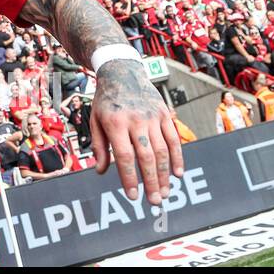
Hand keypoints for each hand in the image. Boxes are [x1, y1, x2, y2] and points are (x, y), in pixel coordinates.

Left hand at [90, 59, 183, 205]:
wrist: (121, 72)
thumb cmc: (106, 100)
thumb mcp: (95, 120)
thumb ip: (98, 146)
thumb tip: (101, 171)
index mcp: (115, 123)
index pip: (124, 156)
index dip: (129, 178)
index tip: (133, 196)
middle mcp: (135, 120)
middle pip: (146, 156)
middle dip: (151, 181)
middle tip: (155, 201)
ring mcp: (152, 117)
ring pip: (162, 150)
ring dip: (164, 174)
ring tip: (165, 192)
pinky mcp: (164, 114)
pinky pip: (174, 139)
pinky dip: (177, 158)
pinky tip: (177, 173)